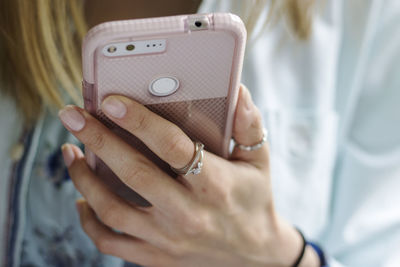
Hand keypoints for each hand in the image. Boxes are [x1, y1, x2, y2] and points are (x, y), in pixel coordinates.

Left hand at [59, 85, 316, 266]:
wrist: (254, 257)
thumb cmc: (254, 202)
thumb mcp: (259, 162)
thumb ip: (248, 125)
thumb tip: (236, 91)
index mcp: (215, 185)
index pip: (172, 148)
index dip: (139, 122)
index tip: (111, 101)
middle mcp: (187, 213)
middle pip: (133, 173)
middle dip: (98, 139)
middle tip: (73, 115)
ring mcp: (167, 239)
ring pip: (112, 209)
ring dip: (84, 178)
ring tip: (70, 151)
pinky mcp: (155, 256)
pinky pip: (110, 242)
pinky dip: (89, 220)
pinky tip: (82, 199)